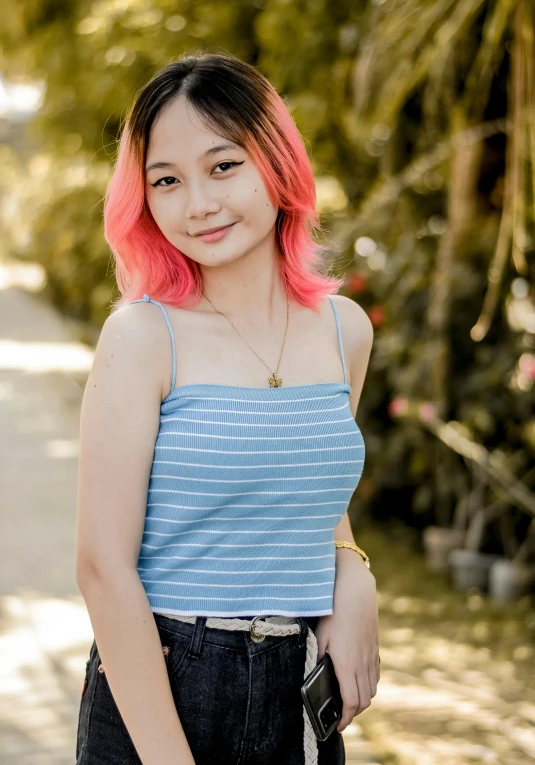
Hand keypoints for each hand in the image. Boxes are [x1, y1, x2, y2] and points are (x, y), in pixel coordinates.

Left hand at [314, 558, 379, 732]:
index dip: (346, 719)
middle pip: (364, 700)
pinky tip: (359, 679)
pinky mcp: (375, 646)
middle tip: (341, 715)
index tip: (338, 726)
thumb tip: (312, 676)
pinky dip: (369, 684)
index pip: (351, 702)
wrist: (355, 590)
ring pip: (372, 688)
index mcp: (347, 664)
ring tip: (349, 700)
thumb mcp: (319, 635)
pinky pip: (375, 673)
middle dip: (354, 713)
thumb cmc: (333, 610)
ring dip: (362, 699)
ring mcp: (371, 655)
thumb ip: (317, 657)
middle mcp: (362, 663)